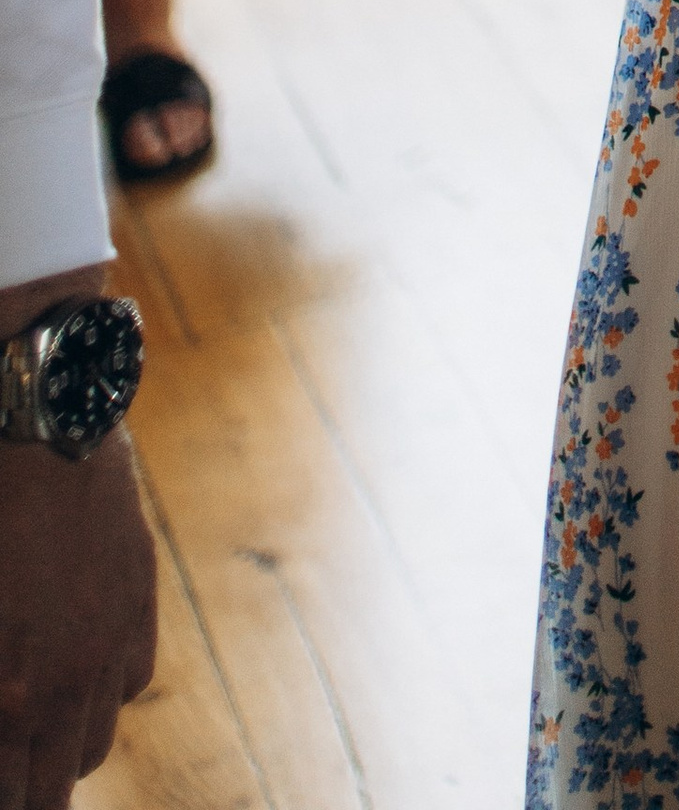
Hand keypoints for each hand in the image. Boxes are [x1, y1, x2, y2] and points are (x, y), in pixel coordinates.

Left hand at [0, 423, 155, 809]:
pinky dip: (102, 695)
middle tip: (11, 781)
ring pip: (92, 747)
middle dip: (25, 795)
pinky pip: (129, 684)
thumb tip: (0, 712)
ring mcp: (108, 644)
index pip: (9, 794)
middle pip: (49, 792)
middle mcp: (65, 684)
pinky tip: (74, 677)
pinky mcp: (137, 603)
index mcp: (8, 698)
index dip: (1, 799)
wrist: (44, 433)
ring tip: (33, 743)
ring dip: (60, 756)